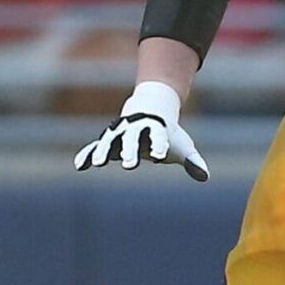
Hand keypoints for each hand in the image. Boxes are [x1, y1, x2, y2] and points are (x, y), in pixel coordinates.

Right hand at [74, 81, 209, 180]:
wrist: (151, 107)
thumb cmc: (169, 133)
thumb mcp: (182, 145)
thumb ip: (192, 161)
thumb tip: (205, 176)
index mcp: (156, 129)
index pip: (159, 137)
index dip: (159, 145)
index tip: (160, 156)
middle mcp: (136, 129)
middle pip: (133, 139)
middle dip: (131, 150)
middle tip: (130, 164)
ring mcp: (120, 132)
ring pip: (110, 141)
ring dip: (105, 151)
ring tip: (99, 164)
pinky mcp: (108, 139)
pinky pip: (95, 147)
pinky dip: (87, 155)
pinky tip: (80, 166)